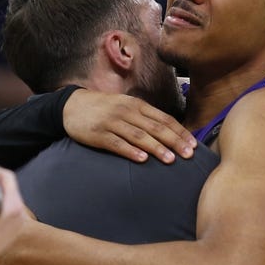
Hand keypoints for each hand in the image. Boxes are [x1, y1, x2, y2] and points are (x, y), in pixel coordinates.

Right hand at [62, 90, 196, 163]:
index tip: (194, 145)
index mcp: (137, 105)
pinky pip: (117, 143)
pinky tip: (142, 159)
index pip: (164, 118)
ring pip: (139, 136)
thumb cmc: (103, 109)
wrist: (71, 106)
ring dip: (156, 148)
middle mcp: (127, 112)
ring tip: (170, 159)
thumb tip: (169, 133)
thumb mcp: (125, 107)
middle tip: (189, 155)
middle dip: (174, 141)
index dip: (180, 132)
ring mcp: (112, 123)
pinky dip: (130, 151)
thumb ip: (144, 117)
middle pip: (155, 127)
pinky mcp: (99, 134)